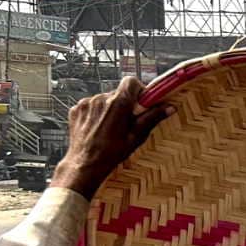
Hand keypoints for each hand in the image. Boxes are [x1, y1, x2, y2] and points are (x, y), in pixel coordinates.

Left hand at [52, 77, 168, 198]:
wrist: (85, 163)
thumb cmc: (111, 153)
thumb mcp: (136, 136)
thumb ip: (152, 118)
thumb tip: (169, 108)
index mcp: (118, 104)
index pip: (131, 82)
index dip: (139, 90)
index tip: (141, 102)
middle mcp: (101, 99)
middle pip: (118, 92)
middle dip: (125, 104)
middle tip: (127, 122)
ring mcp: (86, 103)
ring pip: (105, 99)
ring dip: (110, 109)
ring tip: (111, 128)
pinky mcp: (77, 109)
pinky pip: (91, 105)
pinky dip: (97, 113)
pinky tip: (99, 128)